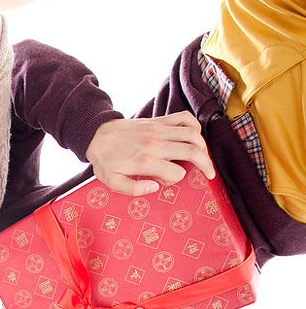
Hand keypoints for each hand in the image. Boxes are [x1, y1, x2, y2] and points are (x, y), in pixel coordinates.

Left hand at [86, 113, 215, 195]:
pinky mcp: (159, 120)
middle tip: (210, 174)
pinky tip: (194, 136)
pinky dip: (194, 126)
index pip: (176, 173)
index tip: (166, 181)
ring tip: (203, 157)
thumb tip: (156, 187)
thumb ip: (134, 190)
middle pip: (192, 151)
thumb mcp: (113, 182)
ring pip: (193, 134)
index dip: (175, 180)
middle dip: (206, 165)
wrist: (97, 134)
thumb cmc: (105, 161)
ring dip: (204, 146)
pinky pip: (184, 118)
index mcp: (145, 161)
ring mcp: (159, 129)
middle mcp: (156, 143)